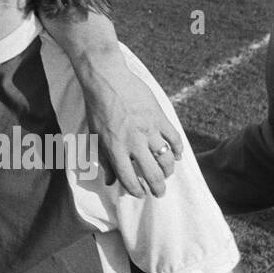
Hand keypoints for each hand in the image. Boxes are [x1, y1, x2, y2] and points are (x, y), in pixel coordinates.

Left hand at [85, 69, 182, 197]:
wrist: (106, 78)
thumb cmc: (97, 107)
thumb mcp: (95, 135)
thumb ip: (105, 160)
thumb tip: (110, 181)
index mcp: (115, 148)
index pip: (129, 179)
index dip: (136, 191)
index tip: (140, 194)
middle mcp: (133, 142)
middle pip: (152, 174)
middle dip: (158, 188)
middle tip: (159, 192)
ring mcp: (149, 129)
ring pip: (166, 160)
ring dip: (168, 171)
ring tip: (166, 174)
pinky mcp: (159, 117)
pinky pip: (175, 139)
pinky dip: (178, 150)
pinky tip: (176, 156)